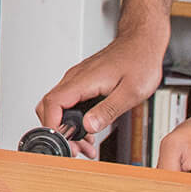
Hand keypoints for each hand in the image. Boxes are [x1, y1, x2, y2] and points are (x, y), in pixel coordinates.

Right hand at [34, 30, 166, 159]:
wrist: (142, 42)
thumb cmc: (139, 61)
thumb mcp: (130, 91)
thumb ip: (108, 110)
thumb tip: (89, 126)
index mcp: (83, 80)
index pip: (52, 104)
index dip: (54, 126)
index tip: (64, 142)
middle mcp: (75, 79)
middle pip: (48, 107)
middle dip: (58, 131)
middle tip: (75, 148)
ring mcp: (77, 80)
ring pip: (58, 107)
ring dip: (66, 128)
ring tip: (84, 146)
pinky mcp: (83, 82)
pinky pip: (68, 103)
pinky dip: (73, 120)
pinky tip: (88, 132)